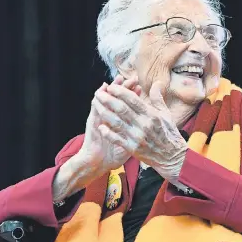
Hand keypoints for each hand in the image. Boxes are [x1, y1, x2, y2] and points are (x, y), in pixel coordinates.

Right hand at [52, 75, 141, 201]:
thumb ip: (138, 130)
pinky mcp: (93, 123)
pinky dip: (98, 100)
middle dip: (124, 88)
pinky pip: (95, 109)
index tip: (139, 84)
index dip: (133, 93)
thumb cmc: (116, 153)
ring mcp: (101, 118)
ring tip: (116, 81)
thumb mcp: (131, 140)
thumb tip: (148, 121)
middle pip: (117, 98)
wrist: (99, 163)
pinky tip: (99, 93)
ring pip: (105, 99)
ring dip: (111, 90)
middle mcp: (110, 117)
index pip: (128, 103)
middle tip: (130, 78)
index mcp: (120, 120)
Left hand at [96, 81, 187, 180]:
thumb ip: (158, 98)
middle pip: (122, 109)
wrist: (172, 157)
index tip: (111, 87)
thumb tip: (157, 83)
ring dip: (105, 113)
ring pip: (117, 122)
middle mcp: (143, 125)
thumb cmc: (169, 134)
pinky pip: (117, 139)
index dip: (120, 92)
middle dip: (108, 99)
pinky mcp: (133, 148)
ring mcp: (137, 137)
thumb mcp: (166, 114)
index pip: (133, 100)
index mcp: (152, 115)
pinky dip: (108, 132)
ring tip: (96, 105)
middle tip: (99, 93)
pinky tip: (101, 126)